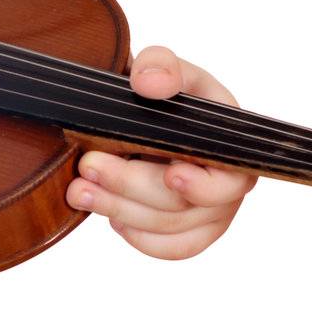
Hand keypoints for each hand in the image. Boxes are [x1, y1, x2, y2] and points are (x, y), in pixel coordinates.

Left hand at [66, 44, 256, 259]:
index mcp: (232, 144)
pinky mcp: (188, 231)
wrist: (151, 116)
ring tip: (79, 190)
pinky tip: (111, 215)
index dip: (202, 184)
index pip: (228, 179)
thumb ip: (161, 64)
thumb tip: (150, 82)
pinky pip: (165, 247)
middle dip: (130, 186)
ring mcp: (210, 212)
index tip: (172, 174)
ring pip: (166, 227)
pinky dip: (136, 235)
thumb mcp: (165, 67)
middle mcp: (228, 183)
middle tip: (88, 166)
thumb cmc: (166, 94)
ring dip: (118, 209)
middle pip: (182, 204)